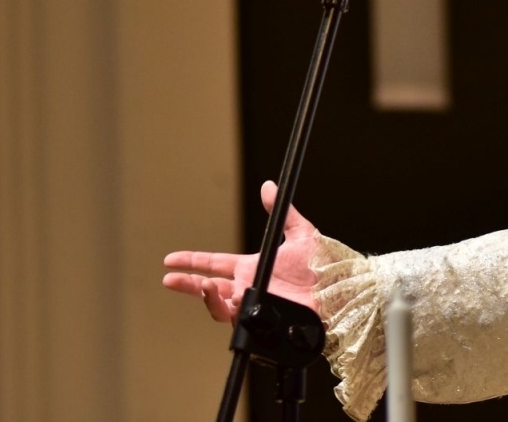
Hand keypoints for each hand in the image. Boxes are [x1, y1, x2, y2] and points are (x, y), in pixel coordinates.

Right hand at [162, 180, 320, 321]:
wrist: (339, 291)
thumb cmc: (324, 264)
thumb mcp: (301, 233)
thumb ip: (281, 211)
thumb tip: (268, 186)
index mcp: (254, 266)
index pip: (215, 263)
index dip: (193, 261)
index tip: (171, 259)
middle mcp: (249, 286)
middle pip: (208, 287)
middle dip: (186, 284)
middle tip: (169, 279)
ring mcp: (254, 304)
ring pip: (218, 305)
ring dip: (206, 296)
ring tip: (203, 286)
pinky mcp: (260, 320)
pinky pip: (234, 318)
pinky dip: (225, 309)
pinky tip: (226, 298)